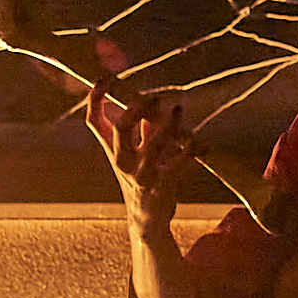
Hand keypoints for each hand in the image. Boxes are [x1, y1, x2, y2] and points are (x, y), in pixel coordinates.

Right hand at [86, 81, 195, 234]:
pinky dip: (192, 153)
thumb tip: (149, 100)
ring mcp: (141, 175)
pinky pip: (178, 166)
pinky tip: (203, 145)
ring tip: (179, 109)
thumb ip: (141, 128)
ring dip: (168, 125)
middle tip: (153, 97)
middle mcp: (122, 161)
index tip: (104, 79)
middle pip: (120, 129)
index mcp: (113, 150)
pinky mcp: (161, 187)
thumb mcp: (135, 152)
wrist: (145, 218)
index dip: (96, 99)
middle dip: (136, 109)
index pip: (94, 121)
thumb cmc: (140, 178)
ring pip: (153, 144)